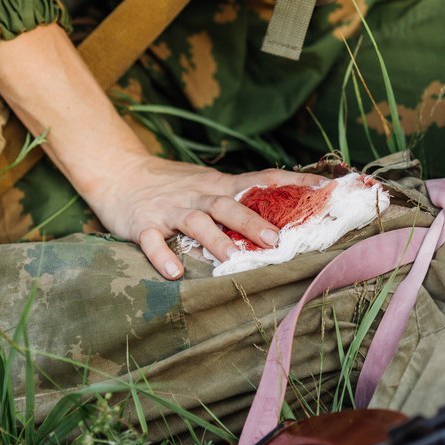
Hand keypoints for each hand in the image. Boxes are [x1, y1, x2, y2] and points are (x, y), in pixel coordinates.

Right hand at [88, 155, 325, 279]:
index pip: (262, 179)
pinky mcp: (143, 224)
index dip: (293, 182)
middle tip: (276, 239)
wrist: (119, 171)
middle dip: (253, 221)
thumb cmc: (171, 184)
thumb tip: (283, 211)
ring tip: (231, 259)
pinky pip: (153, 241)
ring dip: (215, 240)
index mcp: (218, 186)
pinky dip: (163, 256)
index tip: (325, 187)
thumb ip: (238, 197)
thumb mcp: (207, 184)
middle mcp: (198, 195)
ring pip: (196, 222)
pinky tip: (175, 273)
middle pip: (229, 205)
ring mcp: (170, 209)